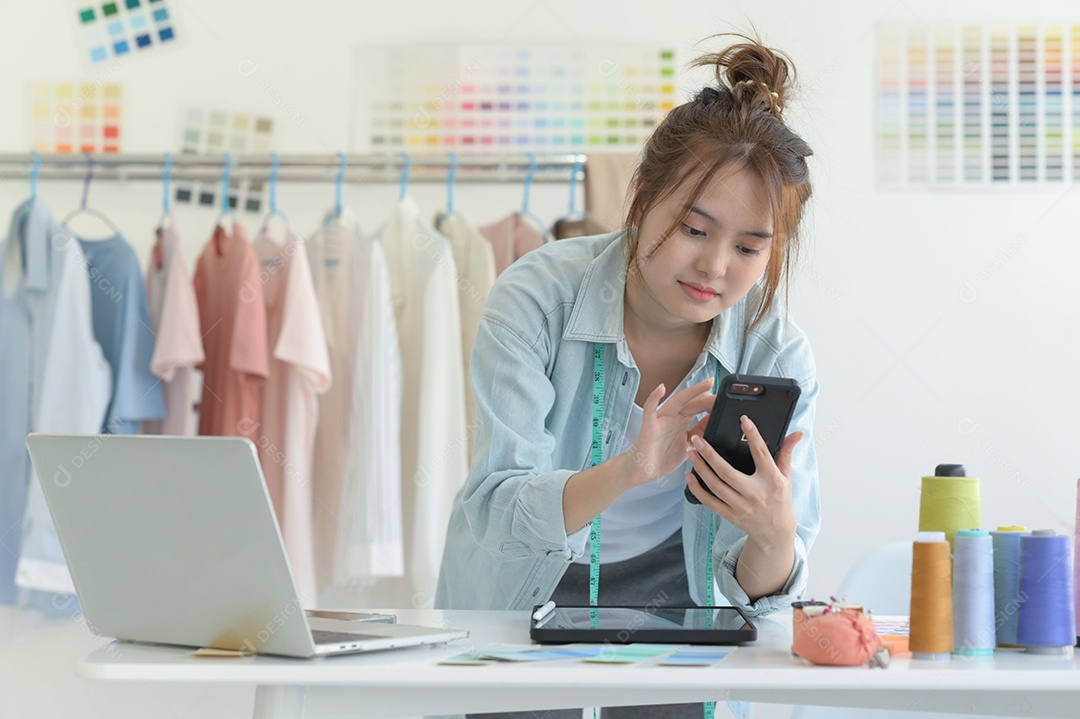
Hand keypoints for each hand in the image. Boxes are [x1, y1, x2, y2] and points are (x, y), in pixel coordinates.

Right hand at [622, 379, 715, 486]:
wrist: (642, 471)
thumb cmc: (661, 458)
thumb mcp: (687, 446)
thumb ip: (699, 435)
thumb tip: (714, 424)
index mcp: (682, 422)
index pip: (700, 409)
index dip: (713, 404)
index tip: (727, 401)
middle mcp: (673, 418)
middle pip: (693, 403)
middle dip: (708, 397)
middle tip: (723, 393)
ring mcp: (661, 420)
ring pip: (677, 401)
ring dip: (692, 392)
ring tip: (706, 384)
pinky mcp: (649, 425)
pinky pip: (650, 409)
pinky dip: (653, 398)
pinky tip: (660, 389)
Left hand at [685, 415, 801, 549]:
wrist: (775, 532)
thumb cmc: (780, 499)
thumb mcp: (786, 476)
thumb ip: (786, 452)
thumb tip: (797, 433)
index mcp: (772, 481)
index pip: (761, 455)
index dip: (753, 437)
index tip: (743, 421)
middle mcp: (755, 494)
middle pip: (727, 472)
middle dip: (710, 455)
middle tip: (697, 439)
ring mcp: (741, 506)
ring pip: (715, 486)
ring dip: (700, 468)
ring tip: (691, 452)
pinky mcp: (730, 515)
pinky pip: (709, 502)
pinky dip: (697, 489)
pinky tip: (689, 475)